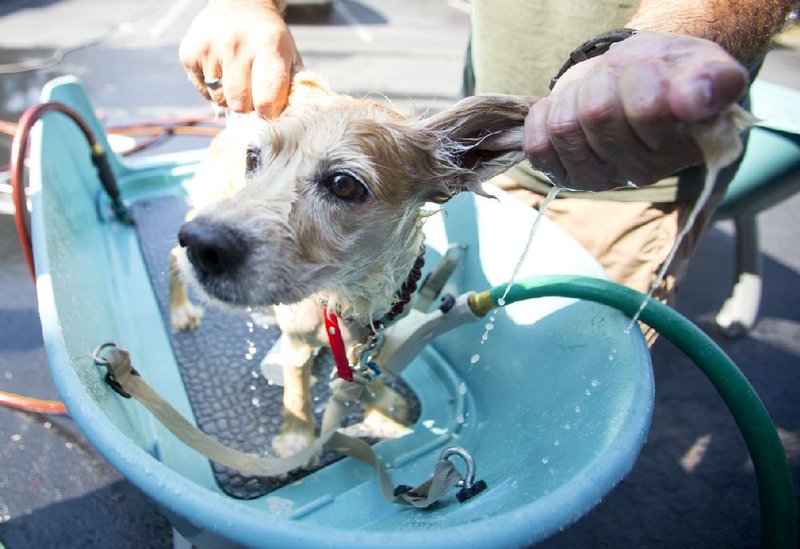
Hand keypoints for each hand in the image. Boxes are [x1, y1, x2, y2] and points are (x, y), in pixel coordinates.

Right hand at [179, 0, 300, 117]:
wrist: (239, 5)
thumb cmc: (269, 39)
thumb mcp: (289, 56)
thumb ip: (291, 88)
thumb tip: (286, 118)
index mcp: (269, 43)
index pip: (267, 100)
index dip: (270, 110)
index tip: (271, 105)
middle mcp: (236, 43)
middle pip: (241, 105)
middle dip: (249, 104)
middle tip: (254, 87)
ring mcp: (209, 47)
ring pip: (221, 101)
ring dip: (231, 97)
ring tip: (238, 75)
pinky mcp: (188, 53)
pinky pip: (204, 92)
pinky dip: (214, 89)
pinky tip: (222, 69)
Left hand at [522, 30, 748, 190]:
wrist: (636, 83)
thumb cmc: (671, 74)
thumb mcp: (700, 64)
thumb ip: (710, 79)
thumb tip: (695, 99)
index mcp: (681, 144)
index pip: (646, 108)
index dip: (640, 76)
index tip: (651, 68)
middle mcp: (644, 171)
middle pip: (597, 113)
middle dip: (601, 81)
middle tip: (616, 78)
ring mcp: (603, 178)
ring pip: (564, 128)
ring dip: (571, 98)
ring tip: (592, 94)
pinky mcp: (568, 177)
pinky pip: (538, 148)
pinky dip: (541, 119)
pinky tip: (564, 111)